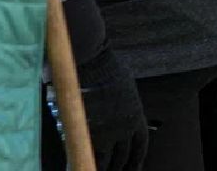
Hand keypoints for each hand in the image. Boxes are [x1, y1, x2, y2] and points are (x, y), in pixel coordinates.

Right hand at [73, 44, 148, 170]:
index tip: (133, 167)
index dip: (136, 158)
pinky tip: (76, 169)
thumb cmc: (100, 65)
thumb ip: (121, 104)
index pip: (140, 144)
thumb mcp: (122, 85)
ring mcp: (107, 132)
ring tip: (92, 170)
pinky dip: (80, 166)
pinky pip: (85, 158)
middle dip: (119, 167)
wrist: (88, 57)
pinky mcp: (87, 134)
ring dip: (100, 169)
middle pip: (124, 157)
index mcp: (135, 113)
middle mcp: (125, 126)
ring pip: (105, 162)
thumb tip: (115, 112)